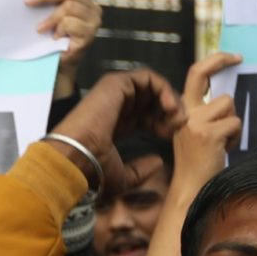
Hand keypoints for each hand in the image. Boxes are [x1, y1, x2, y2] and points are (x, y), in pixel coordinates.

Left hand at [28, 0, 101, 72]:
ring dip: (51, 18)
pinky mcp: (90, 35)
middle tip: (27, 1)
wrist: (57, 65)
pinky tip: (55, 38)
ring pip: (69, 7)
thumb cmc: (51, 39)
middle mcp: (91, 7)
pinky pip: (70, 23)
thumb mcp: (49, 16)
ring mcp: (93, 21)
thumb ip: (49, 2)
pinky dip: (59, 29)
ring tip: (40, 29)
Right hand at [51, 65, 181, 187]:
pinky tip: (169, 107)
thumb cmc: (93, 169)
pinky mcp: (117, 83)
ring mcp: (115, 93)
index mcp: (116, 123)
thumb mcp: (122, 178)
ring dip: (170, 99)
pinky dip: (164, 89)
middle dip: (170, 111)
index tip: (171, 136)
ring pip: (153, 87)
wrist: (77, 157)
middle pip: (152, 100)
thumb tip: (158, 162)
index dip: (163, 123)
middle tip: (179, 124)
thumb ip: (140, 171)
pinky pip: (148, 78)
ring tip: (176, 116)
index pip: (146, 116)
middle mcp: (116, 106)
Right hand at [170, 52, 244, 200]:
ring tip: (223, 141)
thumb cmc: (198, 163)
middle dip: (220, 59)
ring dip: (232, 122)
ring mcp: (195, 122)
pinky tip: (224, 149)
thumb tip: (227, 97)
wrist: (190, 188)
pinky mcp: (208, 133)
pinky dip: (235, 137)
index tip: (232, 58)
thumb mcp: (196, 132)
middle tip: (239, 57)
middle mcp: (184, 112)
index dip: (213, 61)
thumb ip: (205, 114)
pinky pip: (235, 123)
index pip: (193, 75)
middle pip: (201, 73)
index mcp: (181, 111)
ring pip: (228, 104)